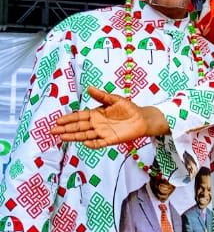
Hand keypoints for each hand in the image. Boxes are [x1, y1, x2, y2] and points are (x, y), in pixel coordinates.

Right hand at [51, 86, 168, 147]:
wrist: (142, 118)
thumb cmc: (129, 108)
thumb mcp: (115, 99)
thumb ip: (101, 96)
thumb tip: (89, 88)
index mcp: (96, 114)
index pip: (79, 117)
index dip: (68, 119)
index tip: (57, 120)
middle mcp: (97, 124)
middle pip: (78, 127)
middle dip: (65, 129)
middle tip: (52, 131)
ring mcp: (103, 132)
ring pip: (85, 135)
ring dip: (74, 136)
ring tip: (62, 137)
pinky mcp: (111, 139)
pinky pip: (99, 143)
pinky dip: (92, 144)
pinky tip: (84, 142)